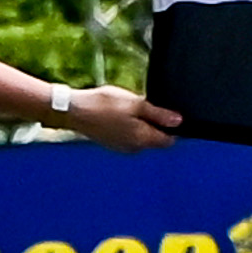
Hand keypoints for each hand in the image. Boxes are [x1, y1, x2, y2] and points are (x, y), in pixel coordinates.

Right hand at [60, 87, 181, 153]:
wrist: (73, 110)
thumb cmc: (104, 105)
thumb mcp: (136, 104)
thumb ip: (159, 114)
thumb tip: (179, 121)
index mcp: (143, 140)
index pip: (169, 140)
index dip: (172, 127)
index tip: (165, 113)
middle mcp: (134, 148)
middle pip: (155, 139)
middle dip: (155, 124)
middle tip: (143, 106)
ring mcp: (121, 147)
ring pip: (141, 137)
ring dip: (140, 124)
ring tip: (128, 109)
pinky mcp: (111, 143)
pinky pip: (128, 136)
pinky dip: (128, 126)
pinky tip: (118, 115)